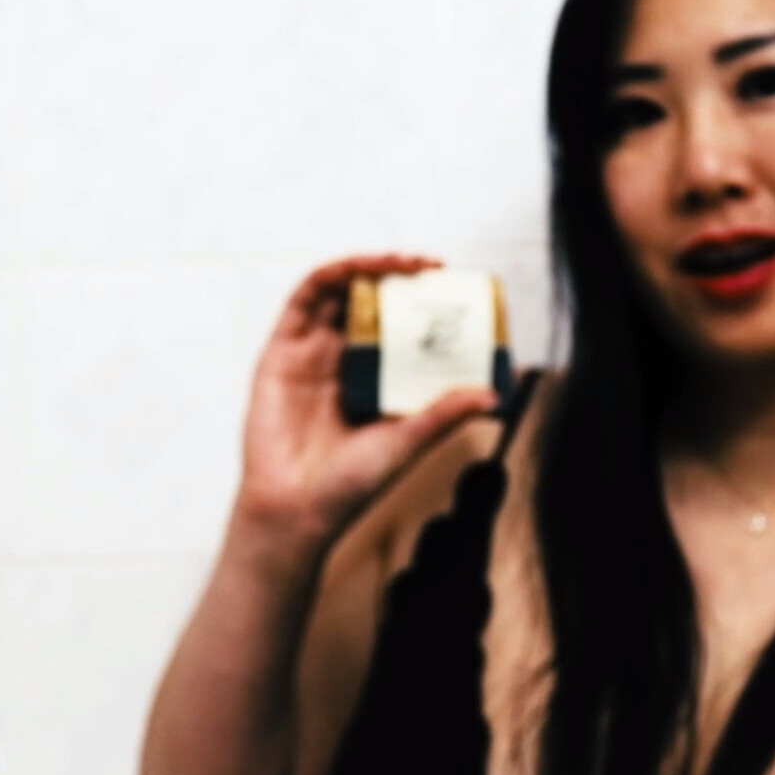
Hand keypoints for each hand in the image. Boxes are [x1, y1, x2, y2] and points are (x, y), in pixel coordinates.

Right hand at [233, 252, 500, 543]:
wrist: (298, 512)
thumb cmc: (351, 484)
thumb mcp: (409, 440)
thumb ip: (445, 413)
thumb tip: (495, 391)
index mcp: (371, 378)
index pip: (398, 326)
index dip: (422, 302)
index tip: (452, 288)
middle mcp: (340, 360)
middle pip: (369, 301)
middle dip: (399, 276)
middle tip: (432, 267)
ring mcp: (308, 354)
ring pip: (337, 293)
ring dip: (367, 267)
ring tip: (401, 262)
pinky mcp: (279, 354)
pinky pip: (302, 301)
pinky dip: (329, 275)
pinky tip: (356, 269)